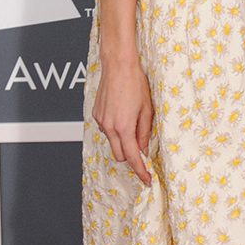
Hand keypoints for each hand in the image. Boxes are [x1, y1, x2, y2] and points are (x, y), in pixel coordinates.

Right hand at [92, 54, 153, 184]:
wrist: (118, 65)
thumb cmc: (135, 83)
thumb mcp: (147, 109)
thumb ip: (144, 132)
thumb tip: (143, 148)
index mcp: (123, 127)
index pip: (132, 157)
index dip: (140, 170)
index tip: (147, 179)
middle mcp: (109, 126)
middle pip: (119, 155)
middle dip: (130, 157)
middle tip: (142, 151)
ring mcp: (101, 121)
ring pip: (112, 142)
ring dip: (122, 142)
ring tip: (133, 125)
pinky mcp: (97, 115)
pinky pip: (107, 130)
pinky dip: (115, 130)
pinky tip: (123, 117)